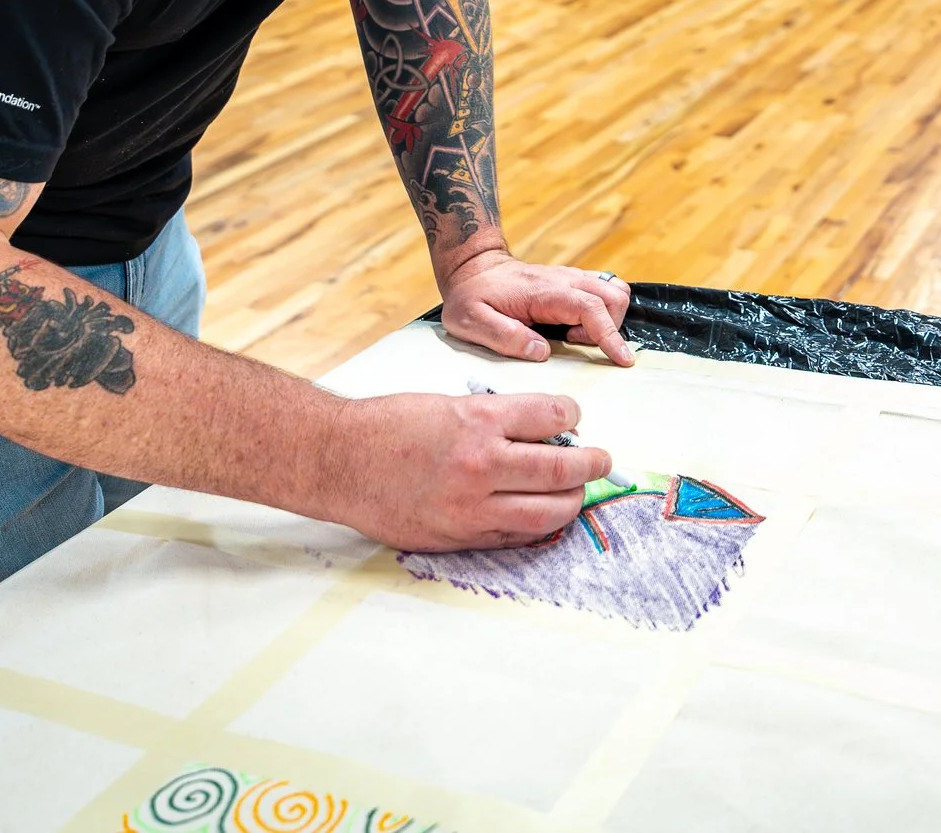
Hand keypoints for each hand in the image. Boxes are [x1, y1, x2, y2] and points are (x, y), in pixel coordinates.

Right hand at [315, 391, 605, 549]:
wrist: (339, 460)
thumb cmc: (387, 425)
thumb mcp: (449, 404)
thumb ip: (496, 420)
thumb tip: (542, 432)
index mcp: (479, 420)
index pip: (553, 415)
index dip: (573, 416)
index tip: (574, 418)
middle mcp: (482, 463)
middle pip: (563, 468)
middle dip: (591, 463)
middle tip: (601, 460)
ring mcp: (472, 506)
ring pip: (549, 510)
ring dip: (574, 500)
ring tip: (579, 491)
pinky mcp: (460, 536)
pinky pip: (517, 536)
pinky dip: (538, 526)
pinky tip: (543, 515)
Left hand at [439, 248, 634, 365]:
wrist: (473, 266)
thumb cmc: (471, 295)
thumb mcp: (471, 320)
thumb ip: (505, 336)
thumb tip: (540, 352)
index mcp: (545, 292)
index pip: (591, 308)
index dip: (609, 334)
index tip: (622, 359)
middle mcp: (565, 280)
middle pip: (614, 296)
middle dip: (610, 328)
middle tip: (574, 344)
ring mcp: (570, 278)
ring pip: (614, 290)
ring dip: (608, 319)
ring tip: (574, 337)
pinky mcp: (572, 281)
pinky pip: (604, 291)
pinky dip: (603, 312)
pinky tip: (575, 327)